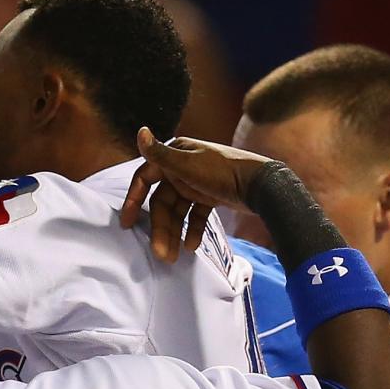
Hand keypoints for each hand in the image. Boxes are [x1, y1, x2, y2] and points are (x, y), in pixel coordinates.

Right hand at [118, 126, 272, 265]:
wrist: (261, 186)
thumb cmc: (223, 171)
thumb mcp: (187, 164)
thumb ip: (160, 154)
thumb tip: (140, 132)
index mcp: (175, 155)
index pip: (145, 179)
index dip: (134, 200)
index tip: (127, 222)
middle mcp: (183, 168)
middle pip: (163, 202)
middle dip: (161, 228)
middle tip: (159, 252)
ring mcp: (197, 183)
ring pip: (178, 212)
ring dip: (174, 234)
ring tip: (173, 256)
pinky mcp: (210, 197)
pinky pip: (195, 216)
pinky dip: (192, 230)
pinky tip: (191, 246)